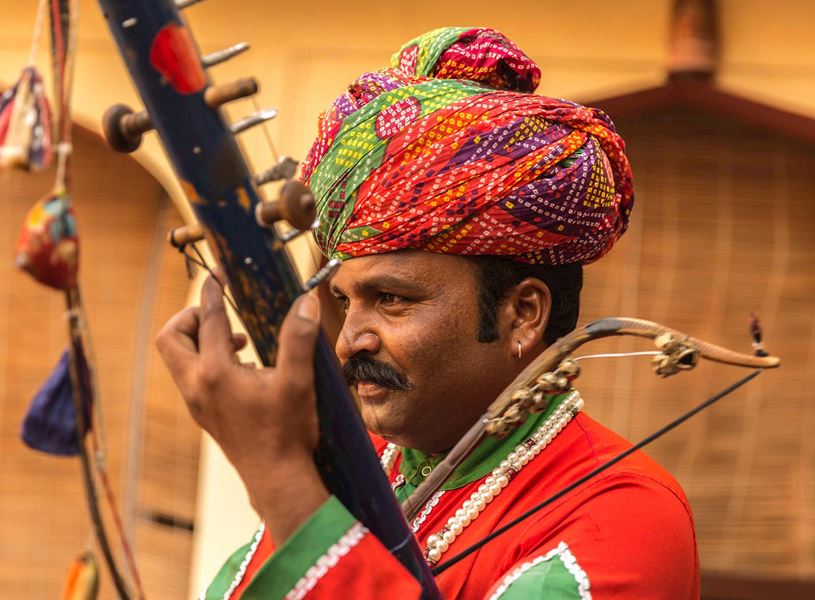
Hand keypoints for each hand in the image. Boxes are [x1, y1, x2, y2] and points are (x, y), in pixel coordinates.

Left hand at [156, 274, 328, 542]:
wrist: (277, 479)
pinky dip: (208, 359)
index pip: (206, 319)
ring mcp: (197, 402)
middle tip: (220, 313)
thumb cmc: (287, 432)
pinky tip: (244, 368)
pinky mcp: (204, 414)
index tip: (218, 273)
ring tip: (240, 340)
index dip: (212, 291)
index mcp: (216, 373)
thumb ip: (299, 338)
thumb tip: (305, 301)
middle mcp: (197, 386)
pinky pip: (192, 375)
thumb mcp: (298, 381)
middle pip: (171, 338)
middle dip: (189, 317)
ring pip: (179, 359)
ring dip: (200, 339)